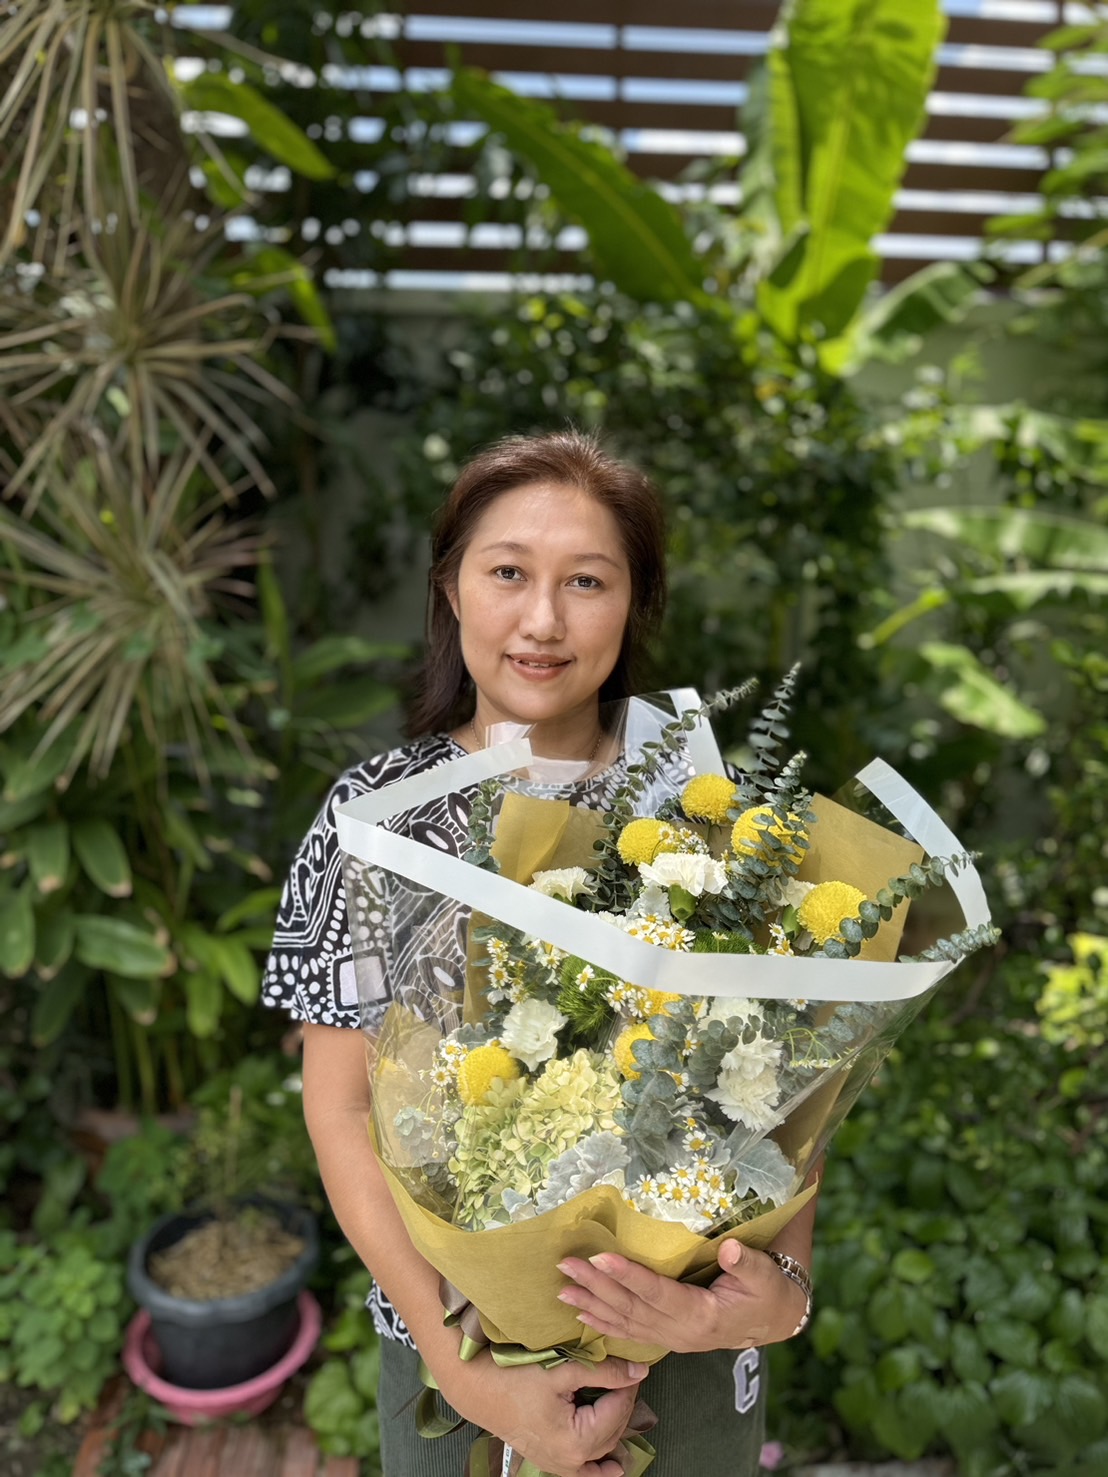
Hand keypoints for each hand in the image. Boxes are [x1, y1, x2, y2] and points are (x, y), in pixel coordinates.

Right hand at [440, 1349, 647, 1476]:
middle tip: (625, 1376)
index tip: (632, 1367)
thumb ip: (605, 1372)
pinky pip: (584, 1472)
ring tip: (619, 1398)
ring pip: (602, 1446)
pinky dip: (600, 1469)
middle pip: (613, 1430)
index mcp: (576, 1440)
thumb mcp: (563, 1372)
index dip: (628, 1386)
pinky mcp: (552, 1463)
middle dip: (621, 1401)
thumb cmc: (517, 1379)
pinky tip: (614, 1469)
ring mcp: (561, 1466)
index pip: (618, 1410)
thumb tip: (639, 1371)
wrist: (481, 1392)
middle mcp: (571, 1460)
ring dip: (613, 1424)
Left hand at [555, 1240, 807, 1353]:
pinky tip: (581, 1314)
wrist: (771, 1320)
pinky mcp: (666, 1337)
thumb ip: (747, 1264)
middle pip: (632, 1308)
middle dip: (597, 1286)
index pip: (657, 1293)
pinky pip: (629, 1333)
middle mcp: (680, 1332)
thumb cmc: (767, 1292)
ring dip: (592, 1305)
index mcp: (701, 1315)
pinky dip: (603, 1324)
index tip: (600, 1257)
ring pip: (625, 1323)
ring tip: (562, 1289)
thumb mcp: (765, 1276)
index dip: (628, 1276)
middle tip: (568, 1265)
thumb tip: (730, 1250)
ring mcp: (671, 1338)